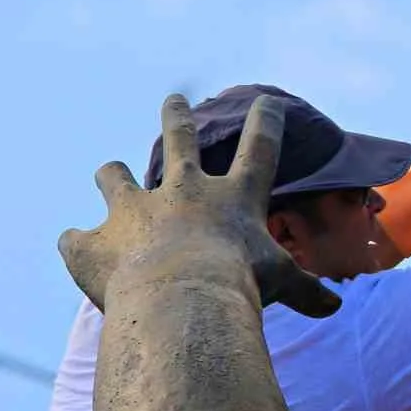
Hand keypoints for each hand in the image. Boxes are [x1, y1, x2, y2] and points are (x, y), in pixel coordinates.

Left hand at [57, 94, 340, 317]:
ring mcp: (132, 211)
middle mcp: (181, 192)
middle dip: (178, 117)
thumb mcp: (281, 284)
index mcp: (232, 197)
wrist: (180, 298)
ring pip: (115, 177)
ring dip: (114, 174)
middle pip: (179, 140)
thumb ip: (305, 292)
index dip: (267, 124)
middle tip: (174, 100)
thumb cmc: (240, 284)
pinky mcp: (93, 241)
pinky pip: (75, 240)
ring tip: (112, 171)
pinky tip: (79, 250)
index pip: (259, 150)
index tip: (268, 103)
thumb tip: (334, 310)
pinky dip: (78, 245)